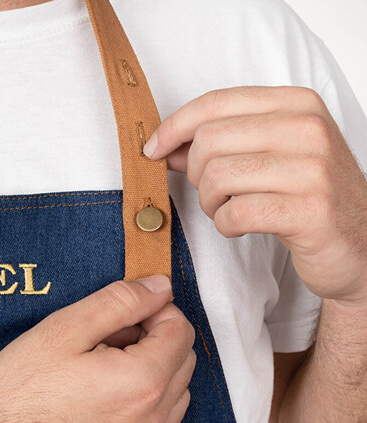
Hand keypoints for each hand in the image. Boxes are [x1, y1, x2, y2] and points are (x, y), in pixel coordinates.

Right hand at [0, 275, 194, 422]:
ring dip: (157, 373)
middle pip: (183, 362)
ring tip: (111, 368)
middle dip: (156, 339)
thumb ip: (121, 302)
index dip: (157, 311)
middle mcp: (151, 420)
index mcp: (142, 381)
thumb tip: (160, 287)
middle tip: (112, 337)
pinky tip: (120, 403)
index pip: (180, 331)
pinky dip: (154, 411)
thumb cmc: (20, 388)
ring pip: (178, 397)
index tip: (128, 312)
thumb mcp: (66, 328)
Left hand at [143, 86, 366, 305]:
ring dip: (210, 203)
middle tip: (211, 192)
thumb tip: (165, 146)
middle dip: (195, 173)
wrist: (359, 242)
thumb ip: (220, 145)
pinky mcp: (309, 212)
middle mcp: (308, 129)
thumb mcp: (269, 157)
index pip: (216, 102)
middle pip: (210, 141)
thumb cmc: (306, 197)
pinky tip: (239, 226)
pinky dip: (225, 225)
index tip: (153, 150)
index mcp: (297, 104)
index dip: (174, 127)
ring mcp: (313, 170)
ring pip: (218, 177)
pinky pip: (235, 214)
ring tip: (227, 210)